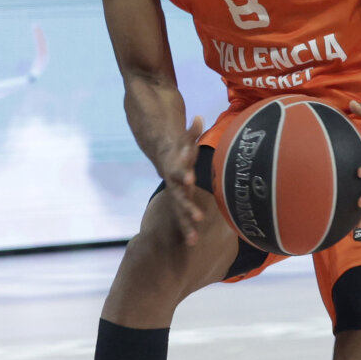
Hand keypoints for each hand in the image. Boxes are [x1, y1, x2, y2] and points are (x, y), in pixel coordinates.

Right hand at [161, 114, 204, 246]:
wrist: (160, 154)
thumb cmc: (176, 146)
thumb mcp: (183, 138)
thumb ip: (192, 131)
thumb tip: (200, 117)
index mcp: (175, 169)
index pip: (180, 172)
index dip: (183, 175)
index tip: (190, 179)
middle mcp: (174, 184)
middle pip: (180, 197)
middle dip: (188, 208)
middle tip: (198, 218)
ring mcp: (176, 193)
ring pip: (181, 212)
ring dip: (187, 225)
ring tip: (193, 241)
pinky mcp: (180, 201)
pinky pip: (183, 216)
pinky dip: (188, 228)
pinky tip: (193, 242)